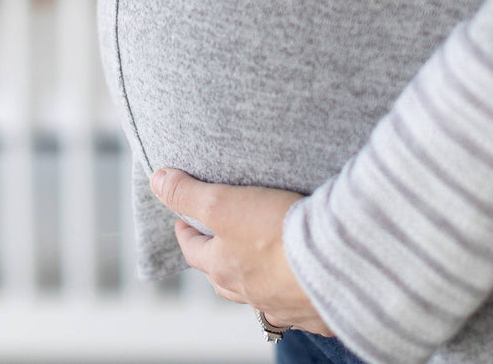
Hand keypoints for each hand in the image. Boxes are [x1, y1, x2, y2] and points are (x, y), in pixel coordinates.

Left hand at [149, 168, 333, 336]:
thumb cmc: (277, 235)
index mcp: (224, 269)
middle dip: (216, 259)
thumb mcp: (223, 204)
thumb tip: (157, 181)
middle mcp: (249, 293)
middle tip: (217, 240)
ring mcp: (283, 306)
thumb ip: (188, 193)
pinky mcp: (316, 311)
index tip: (184, 220)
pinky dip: (293, 297)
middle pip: (222, 279)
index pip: (193, 251)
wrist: (335, 263)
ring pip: (258, 296)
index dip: (186, 233)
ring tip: (257, 264)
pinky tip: (300, 286)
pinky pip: (298, 307)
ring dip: (253, 280)